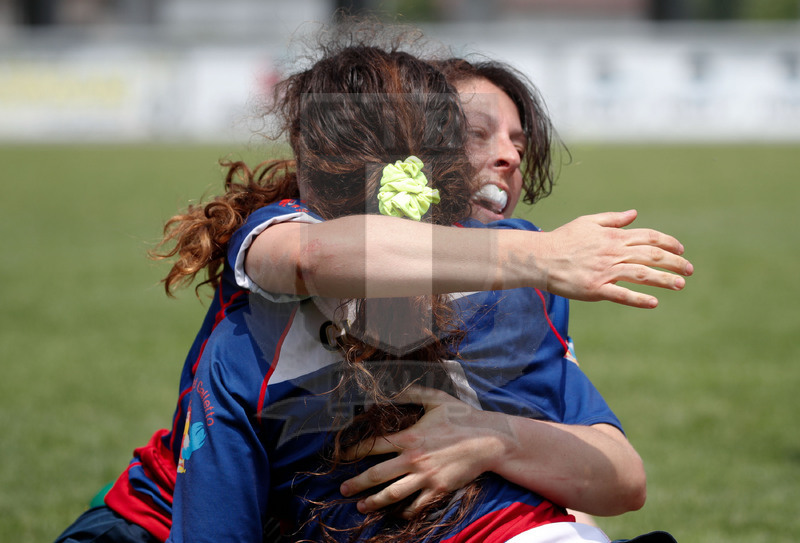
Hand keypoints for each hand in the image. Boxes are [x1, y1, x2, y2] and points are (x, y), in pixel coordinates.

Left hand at [339, 386, 502, 517]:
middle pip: (377, 475)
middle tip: (343, 489)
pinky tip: (396, 512)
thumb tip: (394, 387)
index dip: (355, 451)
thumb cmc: (462, 417)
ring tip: (361, 506)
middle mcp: (414, 459)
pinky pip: (417, 505)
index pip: (374, 446)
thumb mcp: (436, 398)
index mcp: (410, 437)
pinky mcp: (438, 489)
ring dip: (374, 502)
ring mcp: (426, 477)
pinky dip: (404, 510)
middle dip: (357, 484)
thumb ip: (413, 392)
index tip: (343, 456)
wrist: (488, 440)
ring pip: (393, 494)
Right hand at [541, 210, 693, 307]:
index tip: (681, 250)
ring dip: (663, 279)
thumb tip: (634, 214)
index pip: (648, 237)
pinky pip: (621, 294)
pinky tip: (653, 302)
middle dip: (674, 262)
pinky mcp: (595, 289)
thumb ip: (613, 219)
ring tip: (680, 285)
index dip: (668, 242)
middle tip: (689, 270)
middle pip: (651, 255)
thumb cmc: (562, 239)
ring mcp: (604, 271)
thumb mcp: (588, 222)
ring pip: (641, 274)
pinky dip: (638, 299)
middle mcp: (612, 253)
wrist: (540, 258)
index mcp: (613, 237)